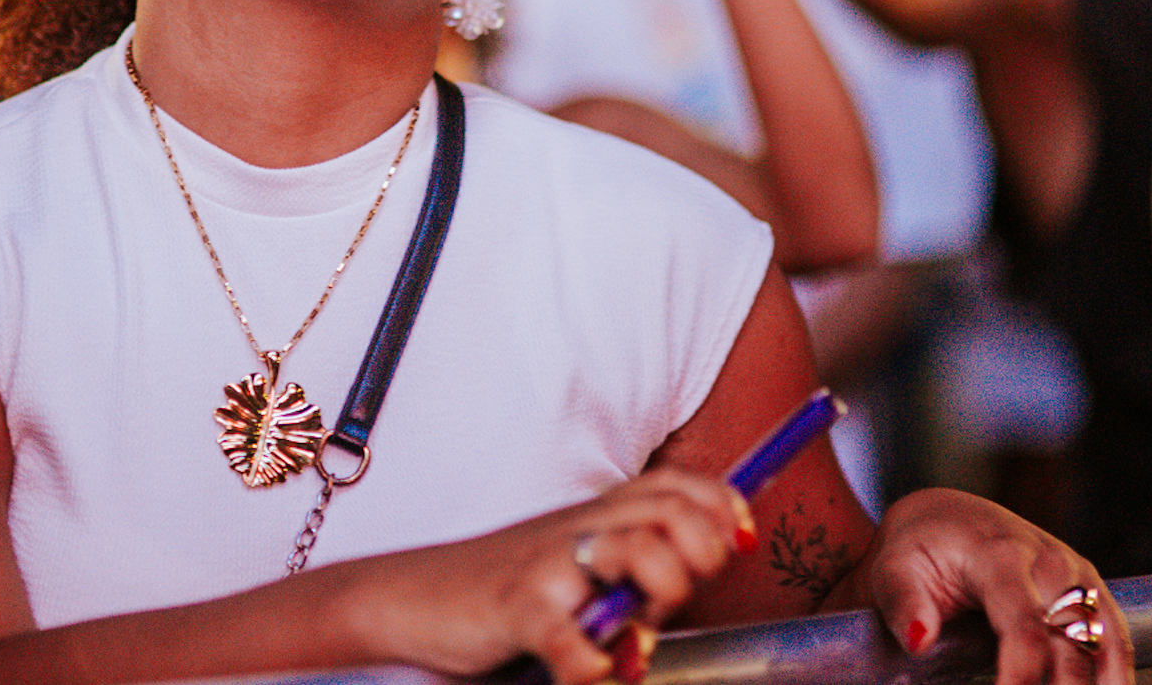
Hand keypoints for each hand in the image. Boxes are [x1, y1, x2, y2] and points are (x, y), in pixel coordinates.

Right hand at [348, 469, 751, 684]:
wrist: (412, 597)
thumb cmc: (500, 589)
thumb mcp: (571, 570)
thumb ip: (624, 582)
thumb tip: (667, 612)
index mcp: (596, 516)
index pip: (677, 486)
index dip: (720, 506)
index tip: (738, 541)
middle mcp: (578, 528)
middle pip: (670, 512)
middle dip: (700, 554)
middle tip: (676, 598)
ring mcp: (547, 564)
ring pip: (634, 552)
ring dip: (658, 591)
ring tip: (636, 631)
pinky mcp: (515, 606)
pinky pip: (566, 633)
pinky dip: (589, 662)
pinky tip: (593, 671)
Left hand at [862, 489, 1132, 684]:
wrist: (946, 518)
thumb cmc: (917, 550)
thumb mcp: (894, 570)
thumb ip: (904, 604)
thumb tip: (918, 640)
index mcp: (1000, 555)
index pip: (1025, 627)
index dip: (1021, 676)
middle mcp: (1050, 562)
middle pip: (1073, 645)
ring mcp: (1077, 575)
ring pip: (1107, 646)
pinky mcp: (1091, 591)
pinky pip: (1117, 642)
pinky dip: (1114, 678)